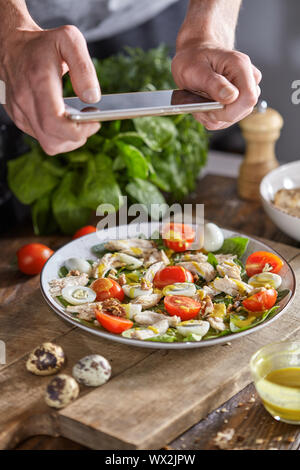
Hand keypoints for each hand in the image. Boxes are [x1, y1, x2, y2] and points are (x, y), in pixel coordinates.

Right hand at [0, 25, 100, 154]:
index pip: (55, 122)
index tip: (95, 122)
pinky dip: (60, 135)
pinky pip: (44, 138)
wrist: (11, 45)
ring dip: (69, 140)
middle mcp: (25, 101)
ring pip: (49, 144)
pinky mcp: (20, 119)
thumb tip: (92, 98)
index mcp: (38, 81)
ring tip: (80, 121)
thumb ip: (84, 68)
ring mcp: (20, 113)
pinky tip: (67, 120)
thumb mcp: (69, 39)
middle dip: (77, 137)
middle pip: (53, 141)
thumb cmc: (42, 44)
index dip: (79, 131)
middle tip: (89, 121)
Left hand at [172, 43, 261, 129]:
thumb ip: (213, 83)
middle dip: (220, 115)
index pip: (248, 98)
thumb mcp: (195, 70)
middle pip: (244, 109)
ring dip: (215, 117)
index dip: (230, 111)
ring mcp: (246, 89)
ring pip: (236, 116)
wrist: (194, 55)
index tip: (210, 111)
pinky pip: (230, 117)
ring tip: (200, 104)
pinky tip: (205, 107)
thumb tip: (230, 96)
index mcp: (240, 66)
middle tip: (200, 107)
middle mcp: (248, 78)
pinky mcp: (240, 99)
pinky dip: (215, 117)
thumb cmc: (193, 59)